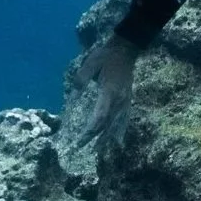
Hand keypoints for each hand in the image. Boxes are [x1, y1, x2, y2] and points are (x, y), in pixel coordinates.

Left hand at [85, 34, 141, 150]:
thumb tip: (72, 97)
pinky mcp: (128, 100)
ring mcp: (126, 101)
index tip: (81, 140)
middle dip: (95, 138)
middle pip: (107, 124)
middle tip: (83, 148)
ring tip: (100, 151)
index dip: (90, 131)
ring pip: (117, 124)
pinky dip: (120, 131)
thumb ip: (80, 80)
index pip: (99, 117)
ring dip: (108, 138)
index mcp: (109, 92)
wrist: (126, 49)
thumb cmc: (106, 56)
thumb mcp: (89, 64)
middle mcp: (119, 100)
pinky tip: (118, 140)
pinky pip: (125, 119)